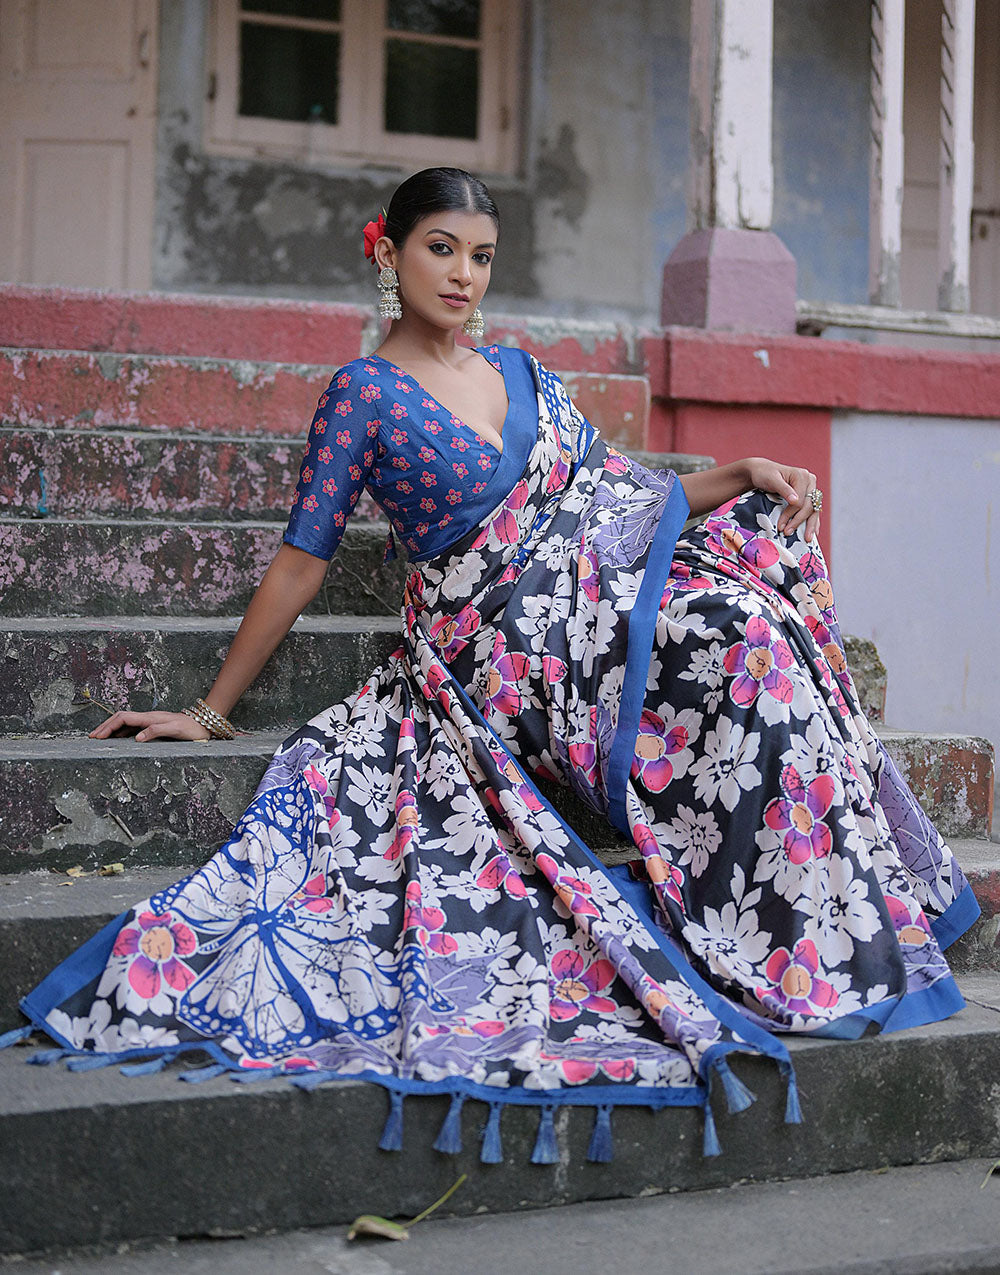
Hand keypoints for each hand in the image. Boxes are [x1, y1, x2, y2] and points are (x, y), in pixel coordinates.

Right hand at [89, 710, 210, 742]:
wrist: (204, 723)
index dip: (108, 726)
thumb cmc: (191, 728)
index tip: (97, 736)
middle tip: (92, 737)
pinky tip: (118, 740)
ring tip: (100, 738)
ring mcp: (150, 721)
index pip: (123, 718)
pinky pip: (133, 728)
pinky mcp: (154, 726)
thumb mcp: (175, 730)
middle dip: (105, 726)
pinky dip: (122, 733)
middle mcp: (147, 717)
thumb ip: (156, 731)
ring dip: (112, 729)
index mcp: (150, 717)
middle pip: (120, 718)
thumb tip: (136, 738)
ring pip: (125, 723)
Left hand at [744, 457, 820, 540]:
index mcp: (802, 476)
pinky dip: (812, 521)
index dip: (791, 514)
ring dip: (810, 525)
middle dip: (799, 521)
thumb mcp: (771, 480)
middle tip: (788, 533)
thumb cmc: (764, 474)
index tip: (780, 526)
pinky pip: (813, 510)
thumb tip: (796, 501)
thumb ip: (784, 489)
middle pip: (809, 505)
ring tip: (807, 539)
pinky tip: (813, 533)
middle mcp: (810, 481)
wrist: (761, 472)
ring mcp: (811, 489)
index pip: (801, 500)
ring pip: (814, 509)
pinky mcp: (808, 496)